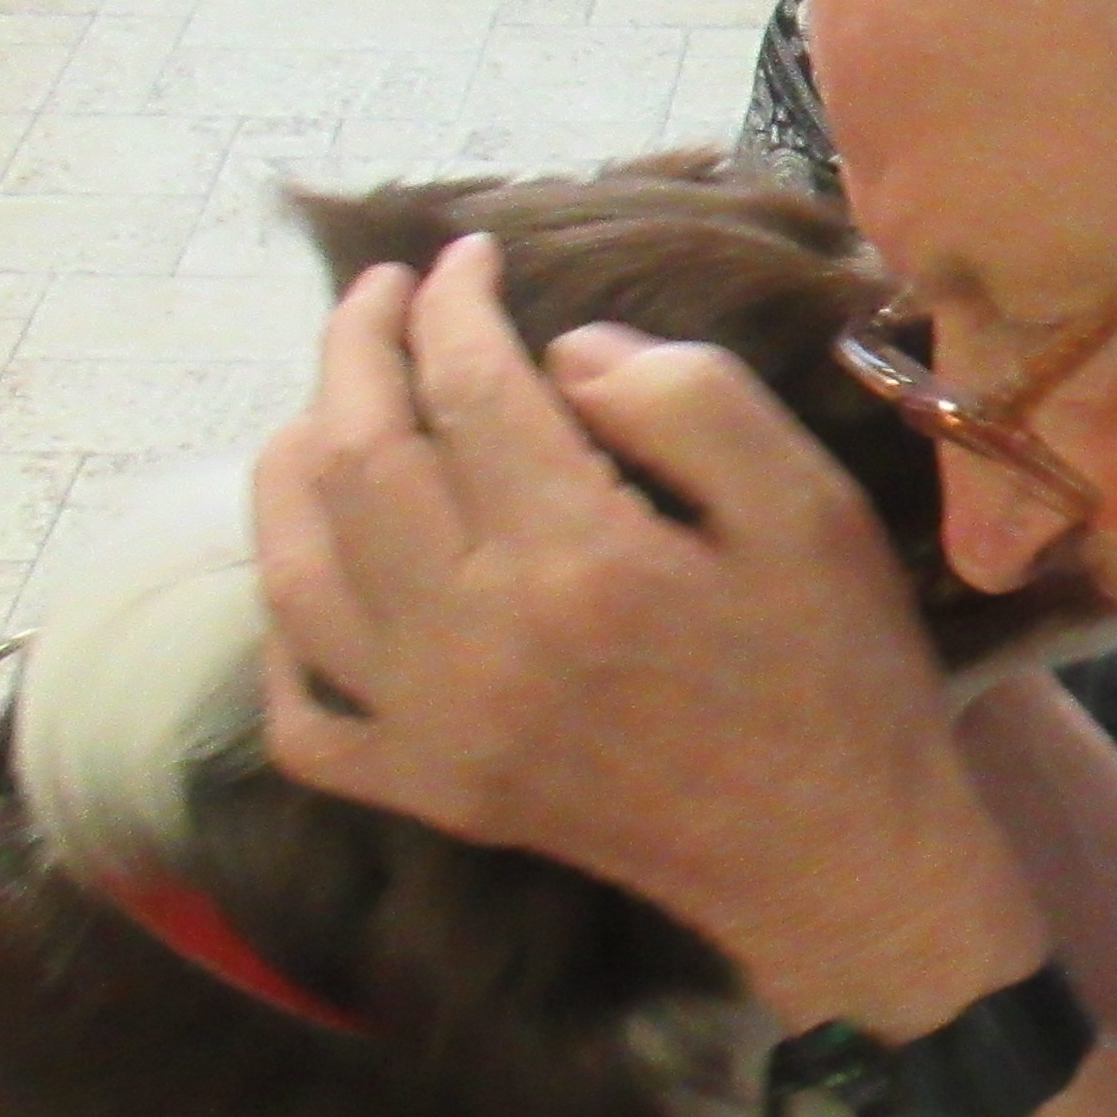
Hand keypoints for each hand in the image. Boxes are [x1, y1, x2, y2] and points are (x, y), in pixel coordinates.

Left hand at [249, 238, 1047, 1034]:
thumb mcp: (808, 507)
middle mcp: (476, 643)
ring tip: (332, 402)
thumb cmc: (835, 672)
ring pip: (297, 570)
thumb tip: (562, 355)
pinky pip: (301, 712)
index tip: (469, 257)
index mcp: (577, 560)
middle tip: (383, 293)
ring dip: (294, 461)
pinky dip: (281, 632)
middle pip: (357, 458)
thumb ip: (689, 400)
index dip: (454, 302)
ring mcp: (434, 730)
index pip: (465, 389)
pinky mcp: (428, 793)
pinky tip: (320, 569)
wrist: (833, 860)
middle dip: (356, 350)